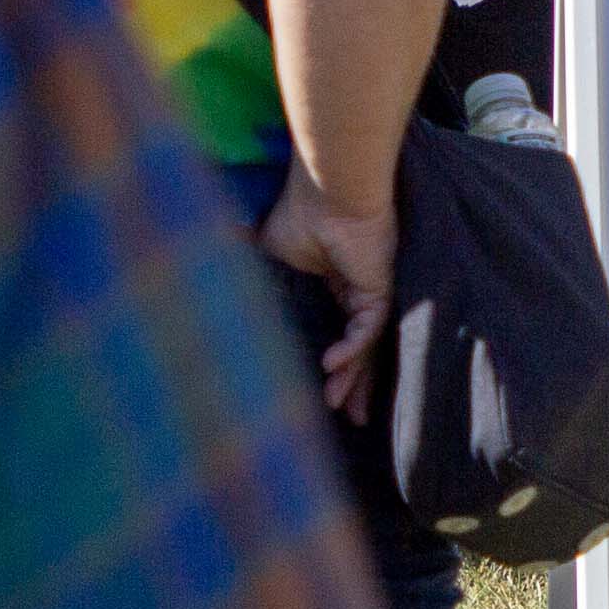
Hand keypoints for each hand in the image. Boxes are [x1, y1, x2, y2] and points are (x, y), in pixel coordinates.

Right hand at [259, 169, 401, 422]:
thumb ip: (264, 284)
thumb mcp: (271, 258)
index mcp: (333, 283)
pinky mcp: (379, 288)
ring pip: (366, 346)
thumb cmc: (299, 213)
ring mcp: (370, 291)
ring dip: (352, 377)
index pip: (338, 333)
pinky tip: (332, 365)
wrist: (326, 188)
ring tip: (341, 408)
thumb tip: (228, 305)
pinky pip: (366, 329)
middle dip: (353, 385)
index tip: (321, 396)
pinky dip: (350, 349)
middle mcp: (356, 291)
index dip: (334, 365)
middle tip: (350, 420)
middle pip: (360, 349)